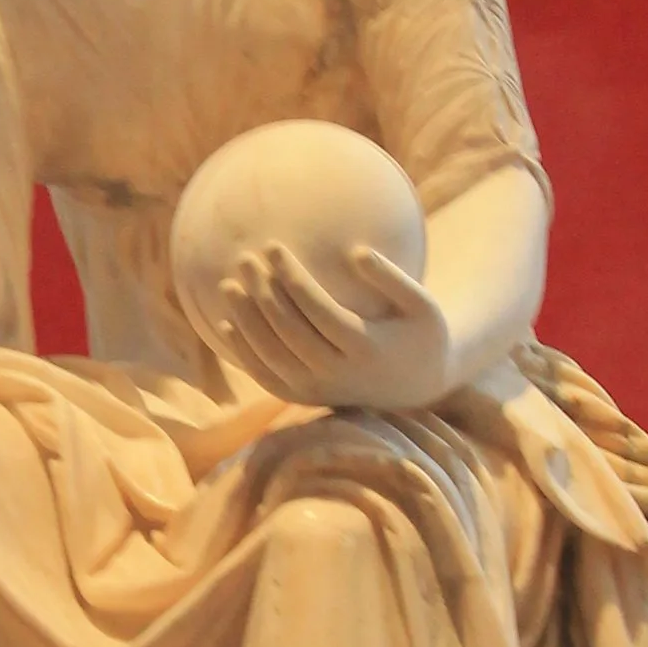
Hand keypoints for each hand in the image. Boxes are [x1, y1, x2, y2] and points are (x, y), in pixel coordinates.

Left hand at [214, 241, 453, 410]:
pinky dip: (243, 353)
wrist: (419, 387)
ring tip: (228, 284)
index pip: (316, 308)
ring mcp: (319, 390)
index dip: (291, 276)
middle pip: (288, 329)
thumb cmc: (421, 334)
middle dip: (263, 291)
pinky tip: (225, 324)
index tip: (273, 247)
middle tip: (245, 258)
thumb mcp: (422, 304)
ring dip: (245, 319)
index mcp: (366, 348)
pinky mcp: (306, 399)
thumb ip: (392, 278)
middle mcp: (338, 374)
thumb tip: (356, 252)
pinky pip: (266, 377)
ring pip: (270, 354)